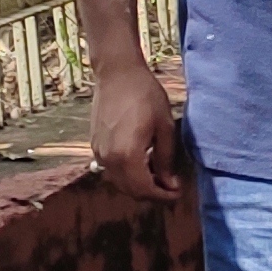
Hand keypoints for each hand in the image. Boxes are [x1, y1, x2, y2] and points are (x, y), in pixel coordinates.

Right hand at [90, 63, 183, 201]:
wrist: (117, 74)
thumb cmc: (145, 95)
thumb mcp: (164, 127)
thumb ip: (165, 159)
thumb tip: (170, 184)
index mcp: (127, 155)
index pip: (144, 189)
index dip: (162, 196)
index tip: (178, 193)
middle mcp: (108, 158)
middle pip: (129, 190)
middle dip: (151, 194)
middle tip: (170, 186)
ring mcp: (98, 152)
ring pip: (119, 182)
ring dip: (138, 185)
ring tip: (159, 176)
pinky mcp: (94, 145)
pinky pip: (111, 169)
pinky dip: (127, 174)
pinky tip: (142, 164)